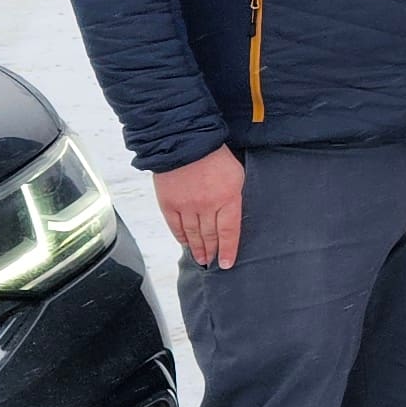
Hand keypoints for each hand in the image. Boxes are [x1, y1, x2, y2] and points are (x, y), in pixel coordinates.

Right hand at [156, 147, 245, 268]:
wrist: (185, 143)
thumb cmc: (215, 156)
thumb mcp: (236, 176)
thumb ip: (234, 197)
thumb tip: (232, 215)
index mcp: (227, 199)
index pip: (229, 232)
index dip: (227, 250)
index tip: (226, 263)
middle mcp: (206, 206)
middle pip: (210, 236)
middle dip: (212, 251)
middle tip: (212, 263)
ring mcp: (186, 206)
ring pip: (192, 234)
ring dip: (197, 248)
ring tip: (201, 258)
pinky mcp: (169, 203)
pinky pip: (175, 226)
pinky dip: (181, 237)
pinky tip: (185, 244)